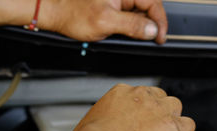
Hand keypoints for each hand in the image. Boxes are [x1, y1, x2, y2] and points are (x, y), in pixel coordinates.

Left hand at [0, 0, 167, 43]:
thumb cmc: (73, 14)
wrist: (56, 15)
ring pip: (139, 13)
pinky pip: (129, 16)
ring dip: (141, 27)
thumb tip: (152, 29)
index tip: (161, 37)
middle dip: (151, 25)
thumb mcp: (106, 22)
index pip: (153, 3)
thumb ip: (132, 25)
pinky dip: (131, 27)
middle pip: (148, 8)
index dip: (160, 22)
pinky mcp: (113, 7)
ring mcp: (118, 1)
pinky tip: (124, 34)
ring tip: (134, 38)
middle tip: (151, 41)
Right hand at [54, 84, 194, 130]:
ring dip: (173, 122)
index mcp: (120, 93)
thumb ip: (103, 125)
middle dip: (158, 114)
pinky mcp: (171, 125)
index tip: (140, 123)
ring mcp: (158, 109)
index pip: (138, 96)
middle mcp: (141, 96)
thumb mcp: (91, 125)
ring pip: (175, 108)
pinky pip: (188, 126)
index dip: (142, 111)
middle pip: (159, 98)